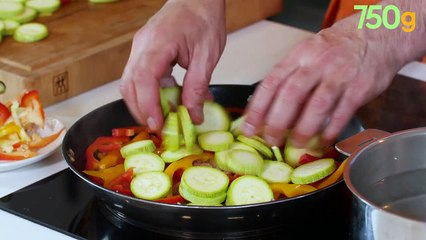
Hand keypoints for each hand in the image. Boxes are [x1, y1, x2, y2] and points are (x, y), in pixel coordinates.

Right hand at [120, 0, 225, 130]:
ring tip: (163, 117)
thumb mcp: (207, 56)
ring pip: (130, 82)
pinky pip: (139, 77)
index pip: (144, 79)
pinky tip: (166, 100)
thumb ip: (197, 87)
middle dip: (142, 110)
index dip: (147, 105)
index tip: (157, 124)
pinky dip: (149, 93)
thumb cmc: (204, 19)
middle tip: (160, 127)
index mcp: (158, 43)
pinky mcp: (144, 51)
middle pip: (129, 84)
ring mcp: (140, 48)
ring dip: (143, 104)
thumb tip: (193, 115)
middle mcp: (142, 45)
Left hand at [242, 19, 403, 147]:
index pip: (271, 83)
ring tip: (296, 144)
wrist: (376, 35)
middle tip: (271, 140)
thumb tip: (267, 110)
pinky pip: (342, 112)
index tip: (249, 127)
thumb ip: (289, 78)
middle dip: (277, 122)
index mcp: (298, 56)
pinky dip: (331, 129)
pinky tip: (323, 140)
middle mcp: (316, 64)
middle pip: (291, 95)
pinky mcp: (360, 87)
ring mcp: (339, 75)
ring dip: (304, 129)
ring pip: (317, 105)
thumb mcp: (307, 54)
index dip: (257, 108)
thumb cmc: (335, 49)